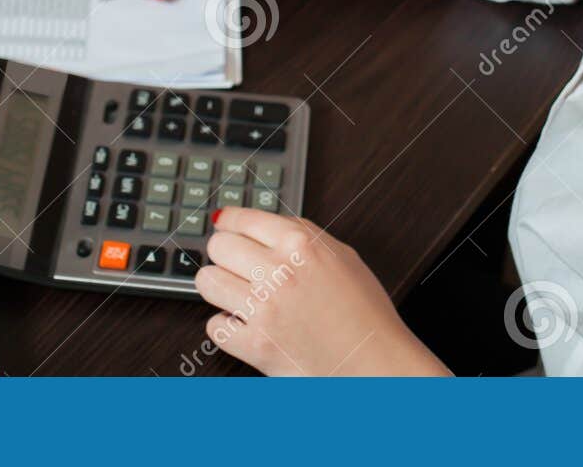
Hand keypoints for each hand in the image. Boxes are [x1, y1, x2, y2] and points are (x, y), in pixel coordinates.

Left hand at [194, 208, 448, 375]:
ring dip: (219, 287)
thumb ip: (302, 235)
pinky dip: (226, 326)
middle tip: (234, 264)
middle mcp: (279, 271)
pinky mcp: (255, 344)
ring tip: (236, 294)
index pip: (243, 218)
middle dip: (224, 254)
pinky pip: (214, 326)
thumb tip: (263, 224)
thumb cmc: (365, 313)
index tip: (224, 225)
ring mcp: (264, 308)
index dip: (230, 223)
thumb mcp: (342, 256)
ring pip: (207, 281)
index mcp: (301, 243)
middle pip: (219, 246)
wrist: (375, 363)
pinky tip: (244, 324)